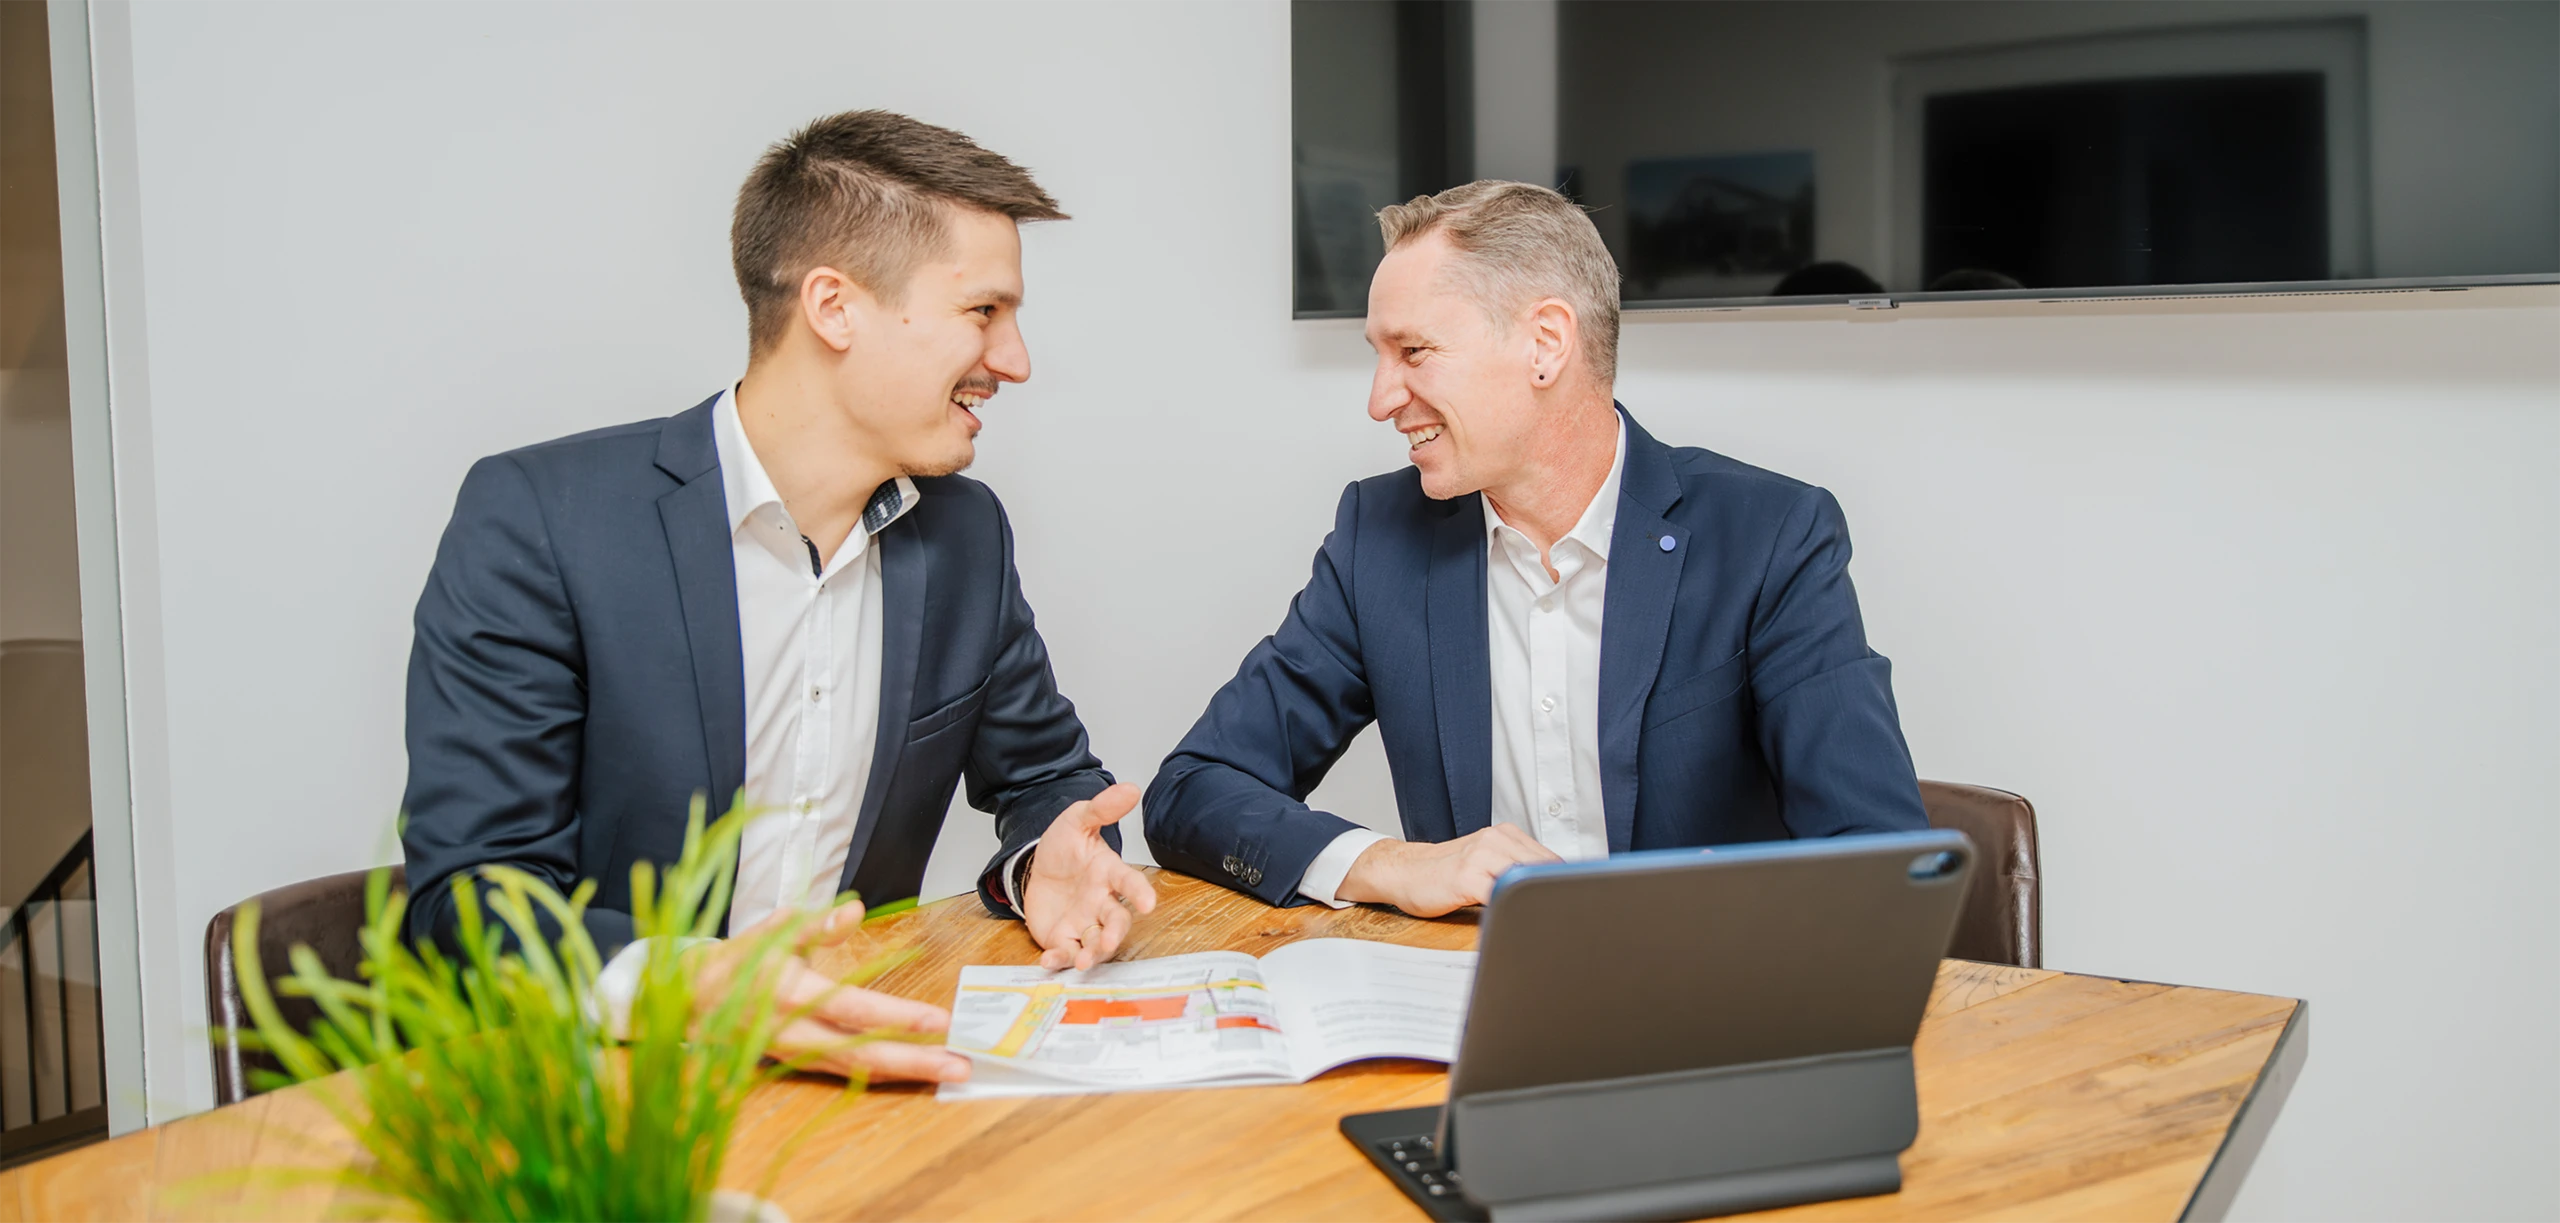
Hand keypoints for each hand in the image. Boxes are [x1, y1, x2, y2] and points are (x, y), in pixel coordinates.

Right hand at [685, 903, 969, 1083]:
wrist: (693, 1000)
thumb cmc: (739, 960)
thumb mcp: (771, 931)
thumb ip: (815, 924)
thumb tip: (854, 910)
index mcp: (789, 992)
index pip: (853, 1009)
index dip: (896, 1016)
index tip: (937, 1020)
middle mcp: (795, 1030)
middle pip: (862, 1054)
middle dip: (915, 1062)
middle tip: (959, 1065)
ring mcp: (797, 1053)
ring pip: (856, 1070)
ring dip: (905, 1073)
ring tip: (948, 1071)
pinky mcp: (799, 1063)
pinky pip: (845, 1073)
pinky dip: (881, 1075)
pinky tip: (914, 1072)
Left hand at [1020, 782, 1159, 970]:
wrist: (1037, 866)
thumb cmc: (1065, 847)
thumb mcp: (1077, 821)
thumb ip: (1101, 808)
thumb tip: (1130, 788)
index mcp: (1108, 874)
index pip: (1129, 882)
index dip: (1140, 893)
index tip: (1149, 903)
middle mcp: (1101, 902)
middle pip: (1116, 921)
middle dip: (1114, 933)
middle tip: (1109, 941)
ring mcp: (1083, 923)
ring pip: (1095, 943)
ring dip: (1092, 954)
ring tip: (1083, 962)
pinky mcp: (1063, 938)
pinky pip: (1065, 953)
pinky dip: (1059, 961)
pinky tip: (1048, 962)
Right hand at [1337, 824, 1562, 916]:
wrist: (1404, 872)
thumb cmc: (1445, 874)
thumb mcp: (1486, 862)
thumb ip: (1515, 871)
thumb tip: (1552, 893)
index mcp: (1506, 835)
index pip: (1550, 861)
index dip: (1564, 885)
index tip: (1576, 904)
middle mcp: (1496, 840)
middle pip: (1543, 870)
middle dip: (1555, 895)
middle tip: (1567, 920)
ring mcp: (1481, 856)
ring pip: (1524, 881)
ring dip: (1536, 902)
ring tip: (1547, 923)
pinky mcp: (1466, 877)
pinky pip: (1499, 896)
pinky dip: (1511, 910)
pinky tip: (1516, 923)